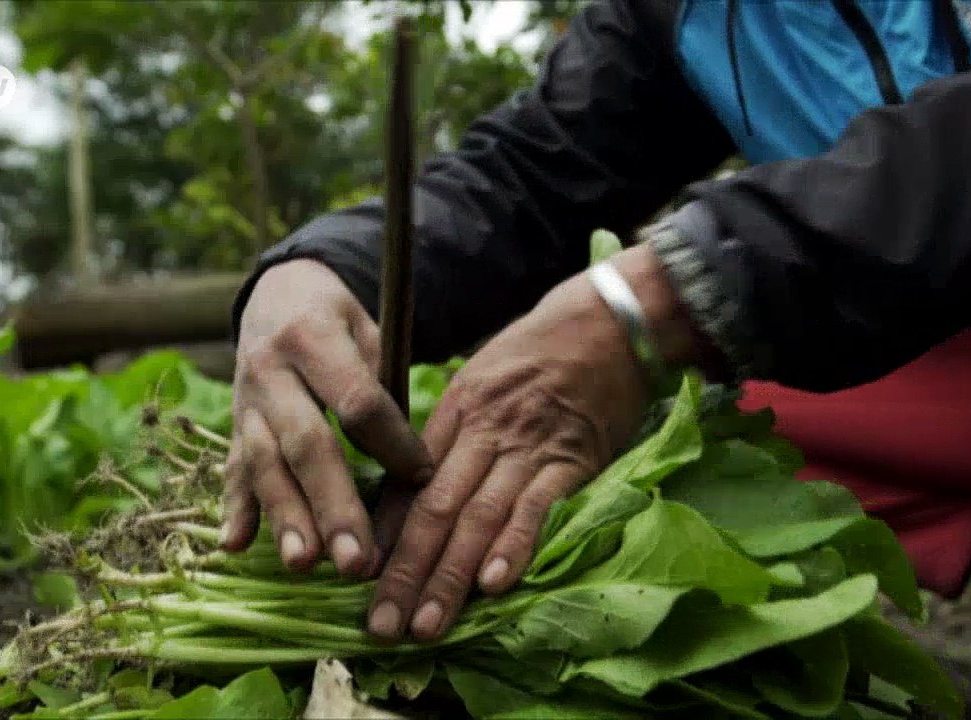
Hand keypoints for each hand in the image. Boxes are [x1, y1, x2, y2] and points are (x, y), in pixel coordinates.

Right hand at [223, 260, 432, 577]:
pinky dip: (234, 508)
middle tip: (356, 559)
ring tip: (304, 563)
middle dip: (331, 504)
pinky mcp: (234, 424)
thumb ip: (385, 389)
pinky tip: (236, 545)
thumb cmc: (341, 321)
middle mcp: (271, 370)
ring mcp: (246, 401)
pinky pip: (232, 468)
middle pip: (305, 443)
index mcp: (314, 336)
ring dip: (285, 517)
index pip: (356, 401)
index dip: (391, 443)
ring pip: (264, 463)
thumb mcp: (371, 330)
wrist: (279, 294)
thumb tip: (415, 468)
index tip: (423, 478)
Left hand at [365, 244, 702, 640]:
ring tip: (426, 625)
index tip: (359, 580)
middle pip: (434, 509)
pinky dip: (514, 546)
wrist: (611, 322)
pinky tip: (493, 585)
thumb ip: (454, 431)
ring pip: (478, 518)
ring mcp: (528, 447)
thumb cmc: (543, 353)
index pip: (406, 480)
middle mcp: (483, 430)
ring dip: (449, 576)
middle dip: (404, 572)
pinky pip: (538, 508)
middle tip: (381, 626)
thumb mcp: (484, 377)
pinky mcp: (574, 460)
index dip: (381, 534)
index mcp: (455, 409)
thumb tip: (419, 489)